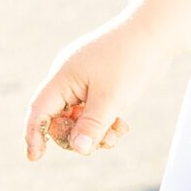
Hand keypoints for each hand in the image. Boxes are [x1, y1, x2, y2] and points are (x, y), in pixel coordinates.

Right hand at [23, 17, 163, 160]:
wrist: (156, 33)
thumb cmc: (130, 60)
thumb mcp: (111, 98)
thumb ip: (93, 125)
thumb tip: (78, 149)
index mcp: (63, 77)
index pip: (39, 110)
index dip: (34, 134)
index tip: (34, 158)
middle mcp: (69, 78)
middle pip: (59, 119)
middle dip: (77, 136)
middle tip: (101, 144)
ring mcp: (86, 81)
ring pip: (80, 118)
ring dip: (95, 132)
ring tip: (117, 135)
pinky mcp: (102, 83)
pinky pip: (95, 111)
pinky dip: (105, 122)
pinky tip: (122, 126)